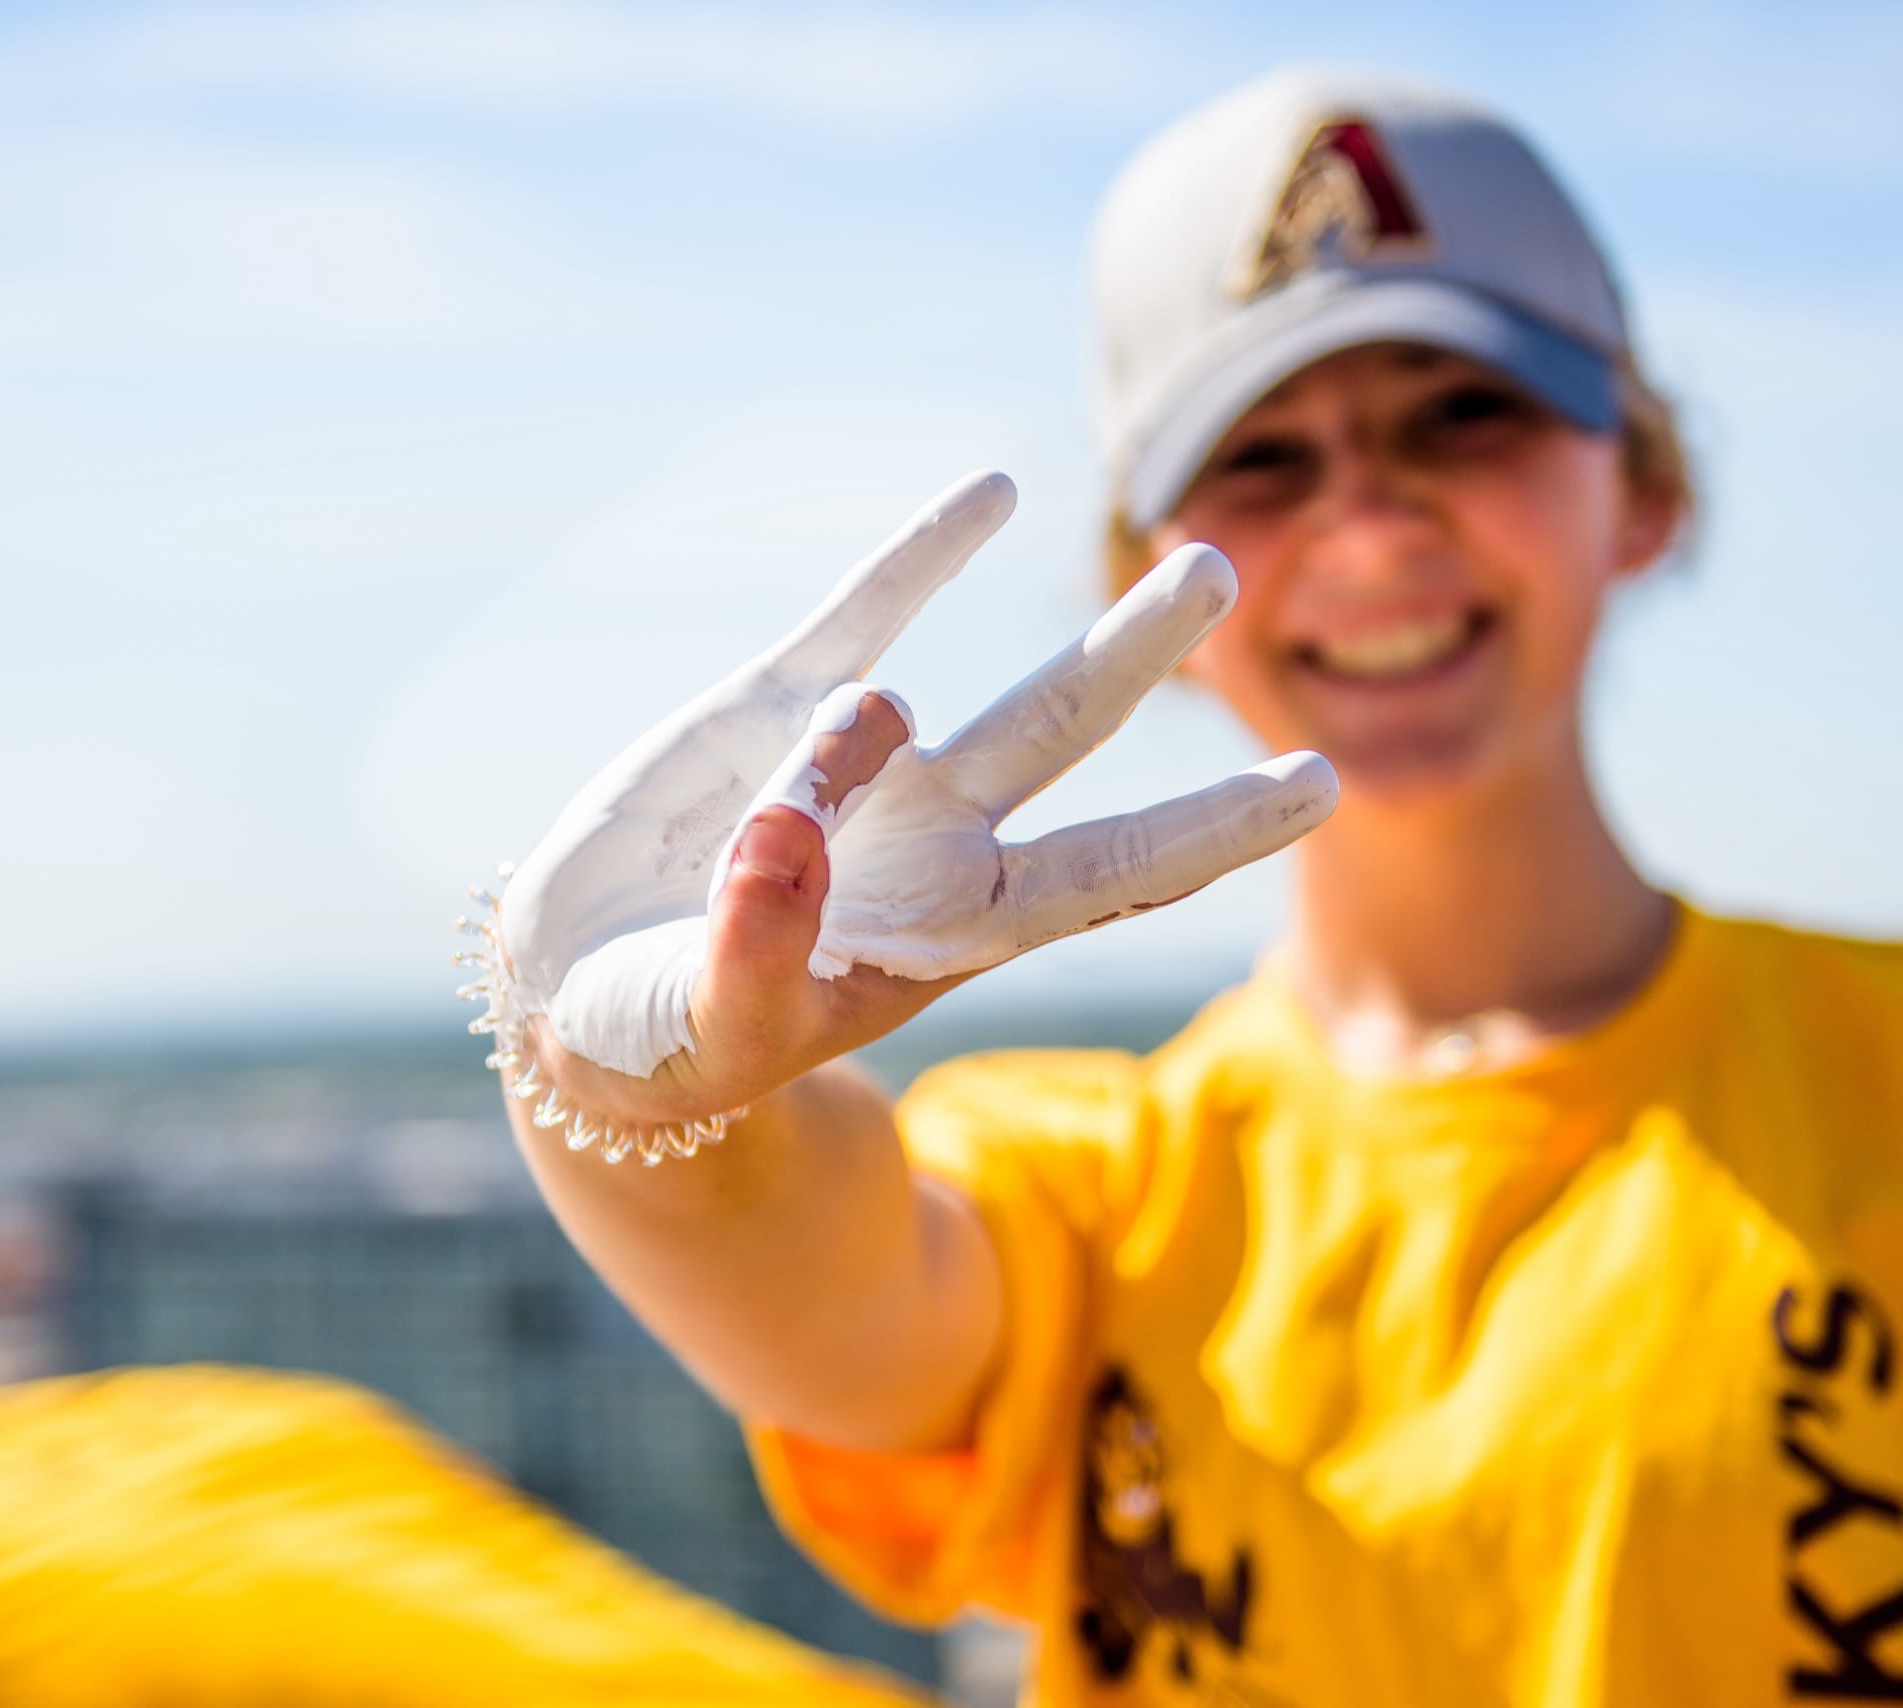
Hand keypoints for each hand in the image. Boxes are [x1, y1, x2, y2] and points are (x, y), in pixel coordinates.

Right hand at [471, 471, 1335, 1156]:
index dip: (1216, 829)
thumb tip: (790, 829)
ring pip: (1004, 682)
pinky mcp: (780, 706)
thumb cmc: (670, 1040)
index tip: (1325, 784)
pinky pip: (866, 612)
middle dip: (1155, 660)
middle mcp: (942, 837)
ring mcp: (871, 765)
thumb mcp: (718, 1022)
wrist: (577, 993)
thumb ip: (759, 944)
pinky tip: (993, 489)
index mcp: (956, 930)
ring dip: (1101, 628)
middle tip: (1227, 573)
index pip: (1114, 875)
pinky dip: (924, 555)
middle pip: (1076, 737)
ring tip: (1200, 555)